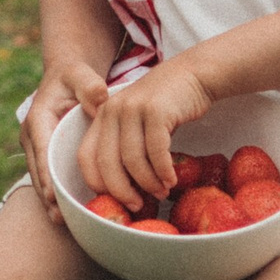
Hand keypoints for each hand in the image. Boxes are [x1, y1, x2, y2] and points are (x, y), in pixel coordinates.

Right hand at [19, 65, 88, 223]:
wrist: (65, 78)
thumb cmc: (74, 77)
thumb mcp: (81, 75)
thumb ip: (89, 86)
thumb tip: (100, 98)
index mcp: (38, 119)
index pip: (42, 150)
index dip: (47, 174)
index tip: (53, 195)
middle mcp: (32, 137)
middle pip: (38, 171)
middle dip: (47, 195)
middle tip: (60, 217)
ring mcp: (36, 149)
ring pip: (40, 179)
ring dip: (49, 200)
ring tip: (61, 222)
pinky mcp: (43, 156)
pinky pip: (47, 179)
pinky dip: (55, 196)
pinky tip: (66, 215)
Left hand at [75, 56, 210, 210]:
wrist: (193, 74)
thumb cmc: (165, 106)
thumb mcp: (136, 122)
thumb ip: (124, 146)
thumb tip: (123, 190)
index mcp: (102, 116)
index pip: (85, 157)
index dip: (97, 183)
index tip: (115, 199)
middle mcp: (112, 110)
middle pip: (106, 163)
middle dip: (122, 191)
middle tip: (137, 205)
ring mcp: (133, 108)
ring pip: (133, 160)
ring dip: (148, 183)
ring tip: (162, 191)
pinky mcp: (156, 110)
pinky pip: (156, 152)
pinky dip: (164, 171)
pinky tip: (172, 179)